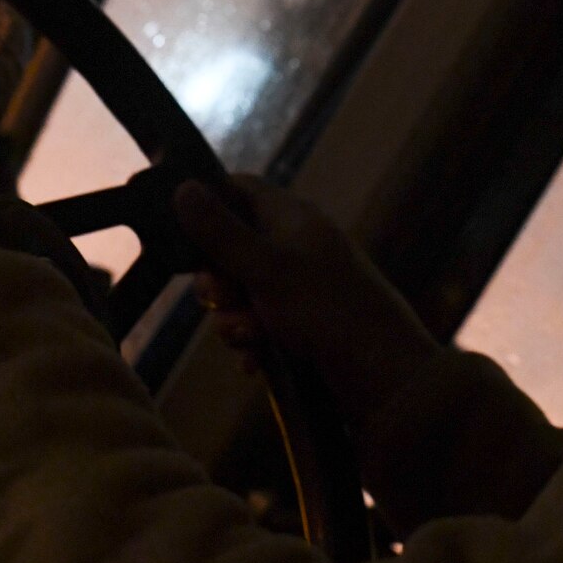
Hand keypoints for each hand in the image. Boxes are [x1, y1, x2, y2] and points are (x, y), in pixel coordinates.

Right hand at [179, 177, 441, 429]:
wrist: (383, 376)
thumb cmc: (326, 310)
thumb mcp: (265, 267)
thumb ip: (220, 232)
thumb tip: (182, 186)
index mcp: (292, 218)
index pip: (239, 189)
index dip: (207, 204)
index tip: (179, 231)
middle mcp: (296, 246)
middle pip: (231, 249)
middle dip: (218, 282)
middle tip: (223, 298)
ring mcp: (300, 287)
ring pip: (242, 295)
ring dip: (235, 320)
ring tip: (252, 338)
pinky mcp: (303, 326)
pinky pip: (259, 327)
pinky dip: (254, 343)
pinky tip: (257, 362)